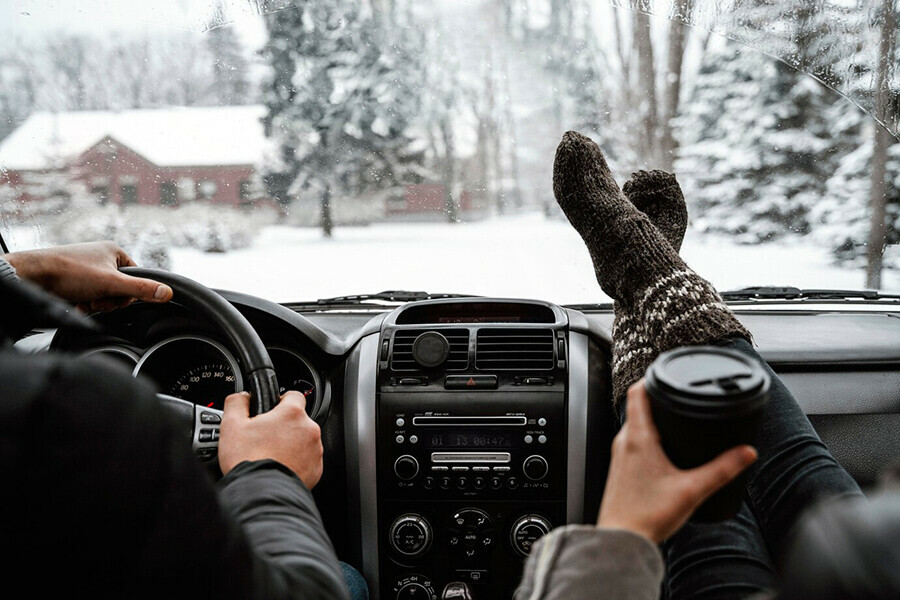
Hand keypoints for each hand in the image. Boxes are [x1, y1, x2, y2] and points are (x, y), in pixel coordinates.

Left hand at [4, 241, 172, 311]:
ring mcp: (87, 269)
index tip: (115, 295)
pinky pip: (89, 297)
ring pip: (104, 295)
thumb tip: (168, 293)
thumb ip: (141, 289)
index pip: (136, 277)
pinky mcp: (74, 280)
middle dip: (110, 300)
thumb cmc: (69, 273)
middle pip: (121, 288)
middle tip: (97, 299)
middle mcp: (101, 258)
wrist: (32, 276)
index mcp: (114, 251)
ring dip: (96, 303)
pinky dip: (84, 304)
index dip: (129, 293)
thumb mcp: (111, 283)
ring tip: (83, 300)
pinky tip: (75, 302)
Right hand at [219, 390, 323, 488]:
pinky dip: (296, 462)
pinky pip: (307, 460)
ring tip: (271, 455)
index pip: (293, 395)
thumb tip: (242, 397)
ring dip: (291, 444)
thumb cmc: (248, 460)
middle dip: (283, 426)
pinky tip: (279, 467)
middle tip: (265, 438)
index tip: (272, 411)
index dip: (280, 401)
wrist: (260, 494)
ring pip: (303, 441)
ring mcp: (315, 451)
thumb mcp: (232, 425)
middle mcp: (309, 430)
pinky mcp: (316, 469)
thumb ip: (237, 403)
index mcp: (292, 414)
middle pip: (298, 420)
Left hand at [597, 381, 757, 543]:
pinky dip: (646, 436)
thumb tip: (746, 452)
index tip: (665, 372)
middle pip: (637, 407)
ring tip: (673, 419)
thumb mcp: (693, 489)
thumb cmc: (647, 516)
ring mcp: (618, 455)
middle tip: (677, 396)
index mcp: (638, 437)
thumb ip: (722, 469)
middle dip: (657, 399)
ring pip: (634, 425)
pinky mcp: (619, 469)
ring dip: (651, 418)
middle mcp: (623, 441)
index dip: (651, 377)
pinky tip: (662, 449)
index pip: (637, 392)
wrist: (621, 539)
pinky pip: (632, 442)